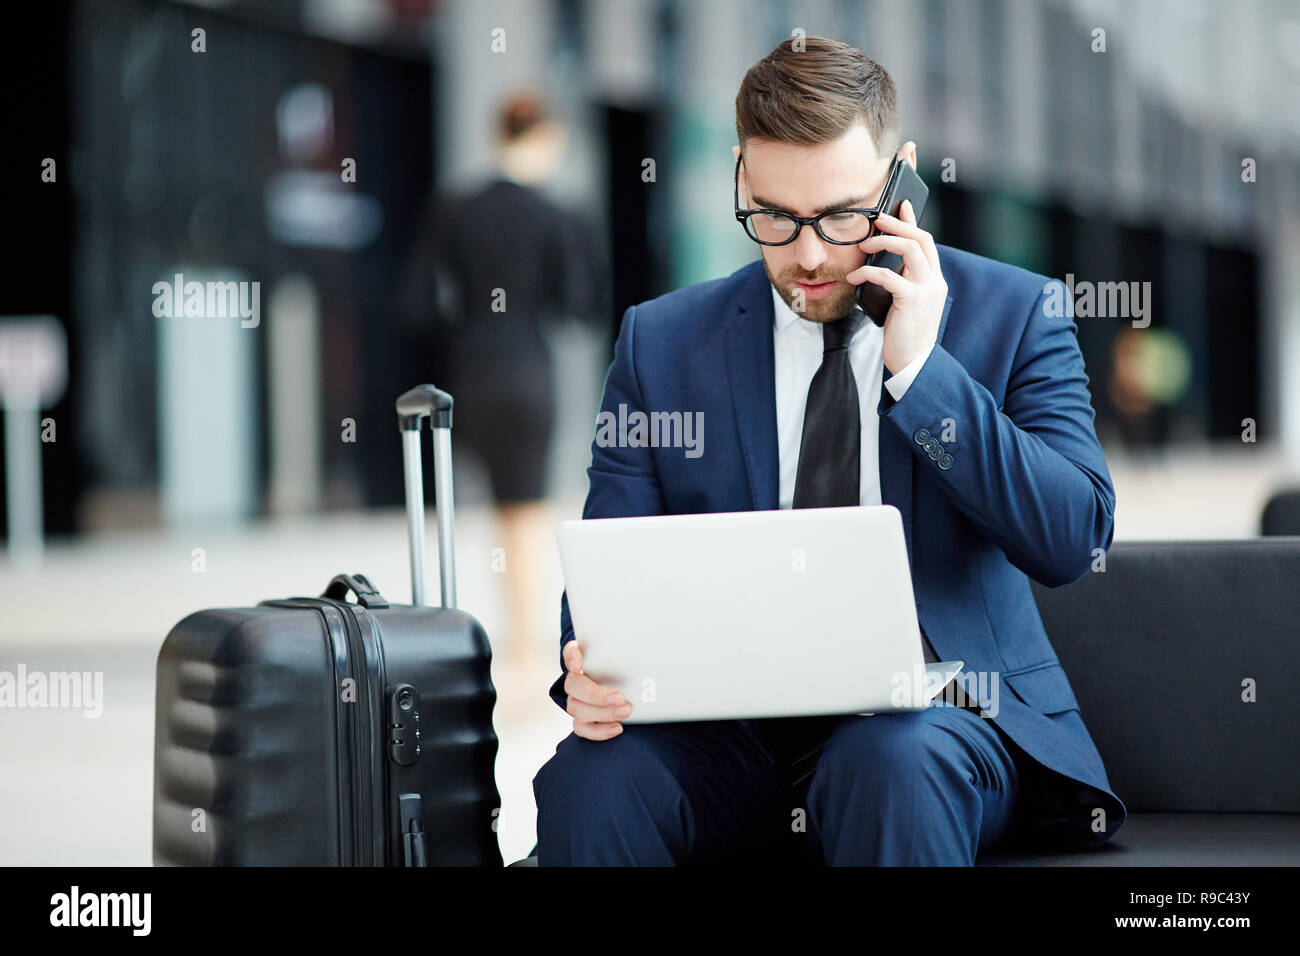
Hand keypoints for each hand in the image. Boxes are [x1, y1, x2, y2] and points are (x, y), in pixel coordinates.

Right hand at [562, 640, 631, 739]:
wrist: (636, 692)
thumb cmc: (633, 671)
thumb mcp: (634, 659)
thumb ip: (634, 654)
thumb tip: (652, 647)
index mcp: (585, 658)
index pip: (571, 652)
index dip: (571, 658)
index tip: (579, 665)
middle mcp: (577, 679)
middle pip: (573, 685)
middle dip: (595, 694)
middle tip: (620, 697)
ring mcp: (576, 700)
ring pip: (576, 708)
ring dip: (602, 713)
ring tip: (626, 712)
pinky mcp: (582, 720)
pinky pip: (582, 728)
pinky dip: (599, 730)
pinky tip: (617, 728)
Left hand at [848, 199, 946, 374]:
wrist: (914, 363)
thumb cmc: (904, 334)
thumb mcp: (905, 303)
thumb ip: (902, 282)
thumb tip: (883, 264)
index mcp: (934, 280)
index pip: (926, 242)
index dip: (912, 222)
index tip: (901, 205)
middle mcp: (935, 281)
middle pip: (920, 239)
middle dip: (897, 225)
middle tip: (876, 219)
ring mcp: (927, 290)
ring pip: (910, 249)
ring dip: (884, 242)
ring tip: (864, 246)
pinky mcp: (912, 300)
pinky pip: (888, 276)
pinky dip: (868, 273)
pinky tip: (854, 278)